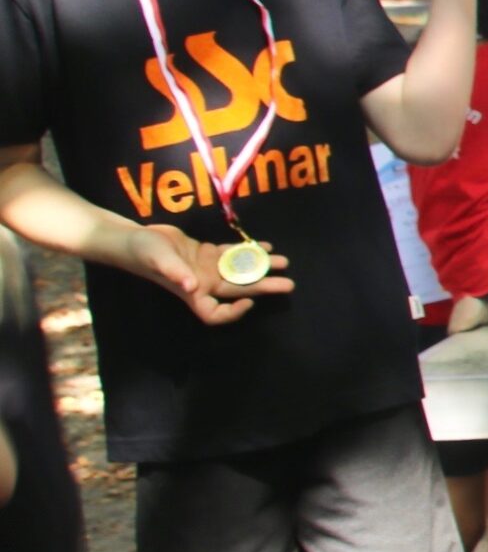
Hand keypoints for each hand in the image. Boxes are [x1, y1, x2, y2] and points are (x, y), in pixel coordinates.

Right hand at [122, 225, 293, 325]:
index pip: (214, 314)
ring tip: (284, 262)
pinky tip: (266, 246)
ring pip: (240, 270)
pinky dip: (248, 251)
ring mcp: (206, 268)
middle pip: (238, 289)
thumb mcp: (158, 260)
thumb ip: (175, 272)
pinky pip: (232, 254)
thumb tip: (192, 286)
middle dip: (263, 286)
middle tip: (289, 284)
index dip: (232, 313)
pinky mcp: (206, 253)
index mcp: (192, 293)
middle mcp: (203, 283)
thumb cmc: (142, 252)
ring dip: (261, 266)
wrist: (133, 238)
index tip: (249, 302)